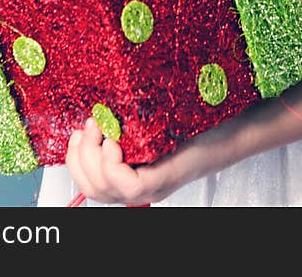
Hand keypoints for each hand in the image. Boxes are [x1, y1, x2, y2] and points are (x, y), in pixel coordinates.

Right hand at [66, 118, 190, 204]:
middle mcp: (138, 189)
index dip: (74, 161)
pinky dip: (112, 165)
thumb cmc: (192, 127)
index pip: (90, 185)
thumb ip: (124, 126)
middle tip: (90, 126)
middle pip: (93, 189)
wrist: (226, 134)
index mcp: (131, 178)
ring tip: (102, 129)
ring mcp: (151, 187)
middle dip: (80, 157)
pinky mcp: (163, 180)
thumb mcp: (147, 125)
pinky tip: (115, 143)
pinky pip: (128, 186)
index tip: (76, 133)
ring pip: (105, 190)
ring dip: (93, 156)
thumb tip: (98, 111)